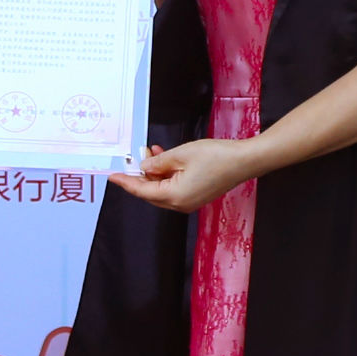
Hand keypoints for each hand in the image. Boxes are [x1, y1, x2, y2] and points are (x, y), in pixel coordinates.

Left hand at [109, 137, 262, 213]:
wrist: (244, 161)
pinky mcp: (197, 196)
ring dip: (155, 172)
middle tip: (135, 157)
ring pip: (162, 189)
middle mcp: (181, 204)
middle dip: (141, 175)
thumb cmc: (217, 157)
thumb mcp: (181, 154)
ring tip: (152, 152)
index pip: (142, 191)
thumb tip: (145, 167)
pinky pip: (174, 188)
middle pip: (151, 192)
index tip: (113, 176)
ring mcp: (190, 201)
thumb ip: (159, 162)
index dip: (126, 182)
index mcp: (174, 196)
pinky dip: (167, 175)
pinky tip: (166, 159)